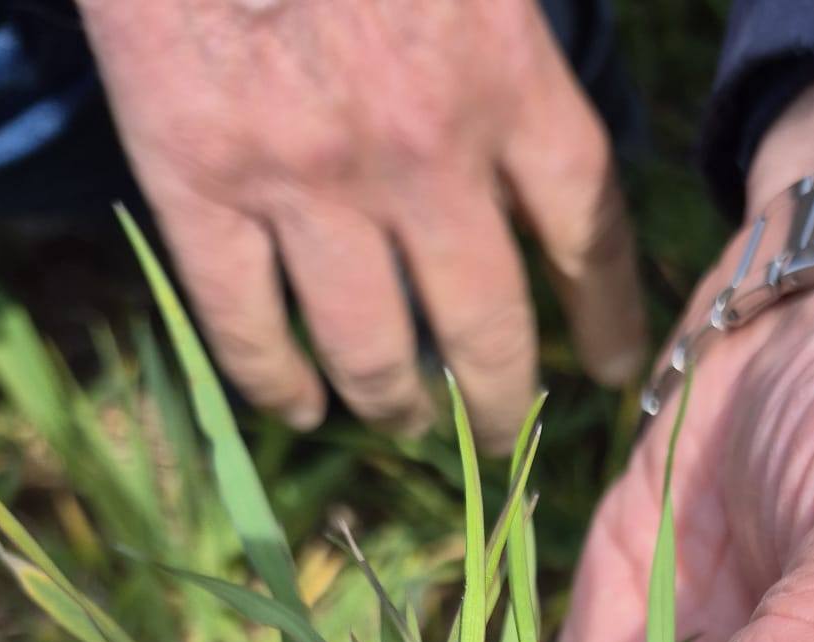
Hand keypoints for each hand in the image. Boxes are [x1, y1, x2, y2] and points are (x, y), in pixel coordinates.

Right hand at [78, 0, 645, 448]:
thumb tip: (549, 112)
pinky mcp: (201, 184)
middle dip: (499, 395)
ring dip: (396, 403)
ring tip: (405, 419)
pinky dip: (278, 384)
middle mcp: (420, 151)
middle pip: (486, 325)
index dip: (606, 312)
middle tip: (500, 429)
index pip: (587, 229)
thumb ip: (519, 24)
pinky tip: (300, 407)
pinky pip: (248, 327)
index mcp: (504, 73)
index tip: (612, 367)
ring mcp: (306, 179)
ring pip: (373, 352)